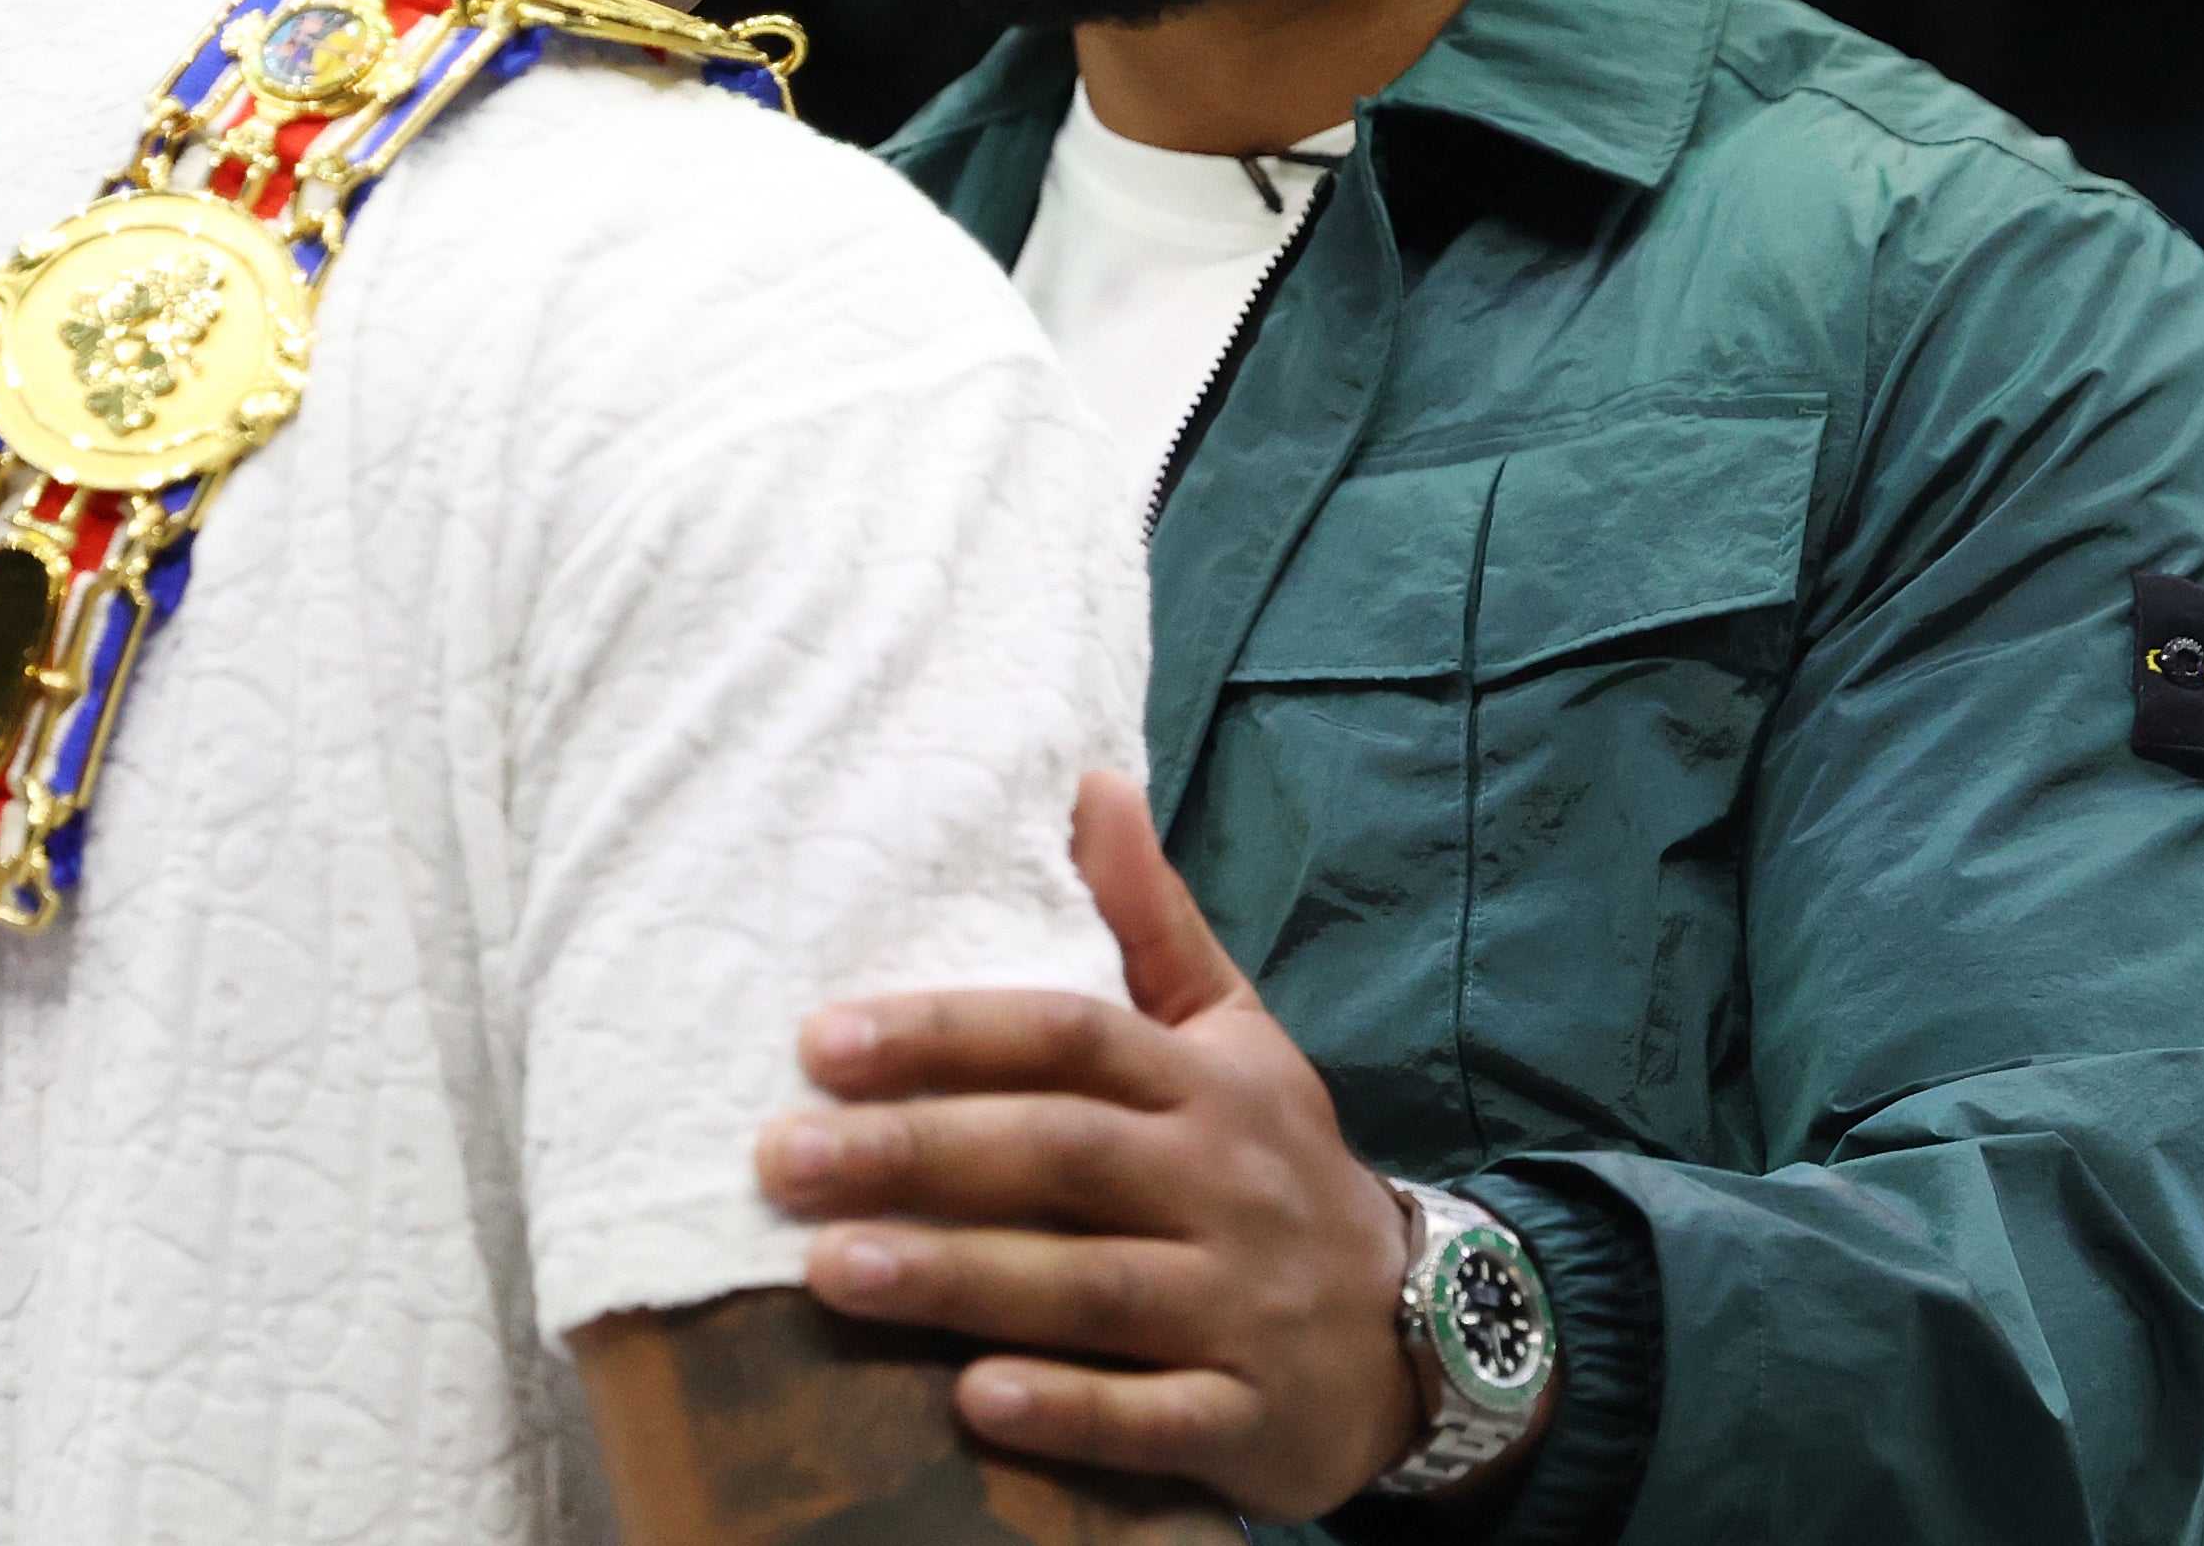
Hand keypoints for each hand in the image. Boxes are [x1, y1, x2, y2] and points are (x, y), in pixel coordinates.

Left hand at [754, 775, 1426, 1523]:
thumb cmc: (1276, 1164)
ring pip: (1094, 1288)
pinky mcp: (1250, 1420)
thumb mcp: (1233, 1031)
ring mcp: (1241, 1306)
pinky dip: (1071, 1412)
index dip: (948, 1034)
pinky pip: (1156, 1419)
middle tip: (783, 1159)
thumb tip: (1093, 783)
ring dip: (960, 1279)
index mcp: (1205, 1085)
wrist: (1419, 1333)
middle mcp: (1223, 1185)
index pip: (1070, 1037)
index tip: (820, 1042)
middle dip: (919, 1152)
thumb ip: (1151, 920)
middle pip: (1063, 1155)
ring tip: (828, 1271)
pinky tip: (974, 1404)